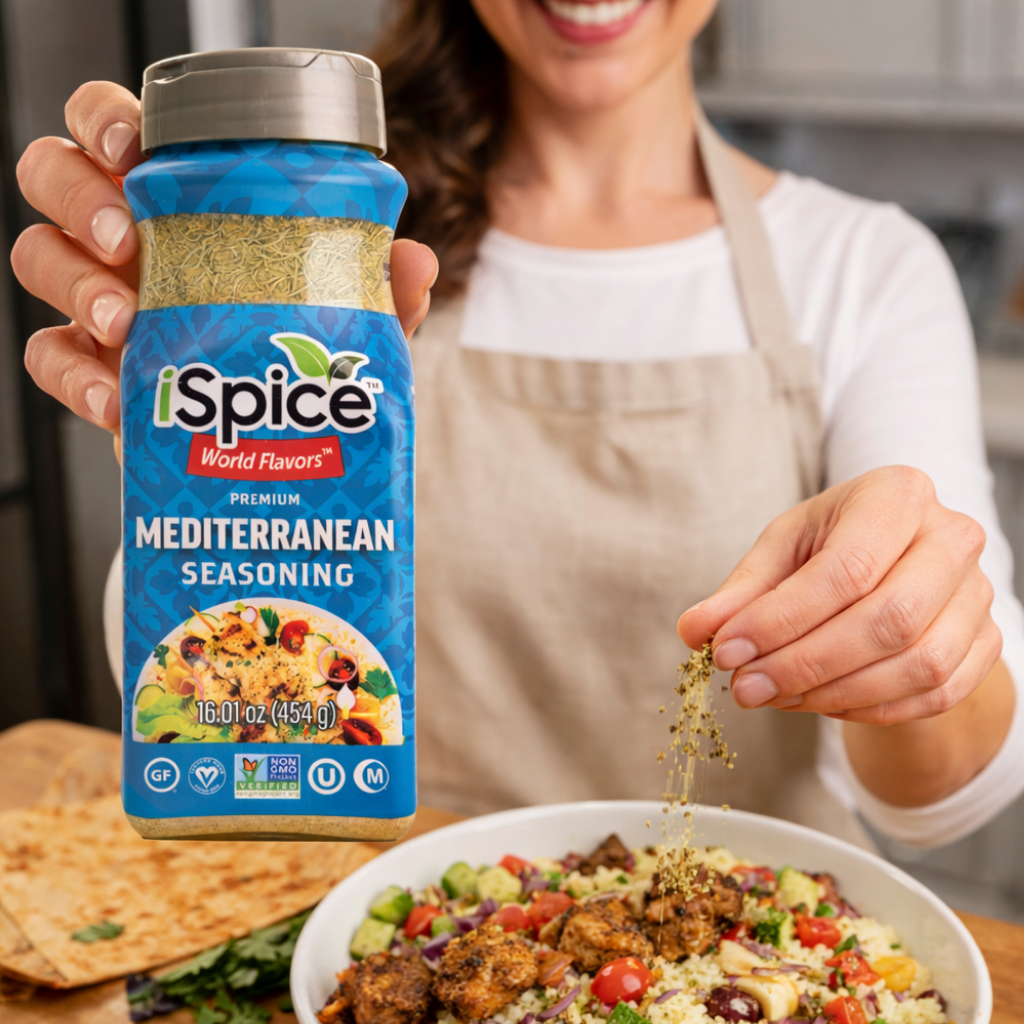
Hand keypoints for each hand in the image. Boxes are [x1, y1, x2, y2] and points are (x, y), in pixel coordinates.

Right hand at [11, 81, 437, 440]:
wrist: (281, 436)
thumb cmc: (304, 354)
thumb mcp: (348, 320)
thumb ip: (378, 289)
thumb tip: (416, 262)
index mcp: (183, 202)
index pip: (114, 127)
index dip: (102, 118)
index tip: (130, 144)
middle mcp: (131, 239)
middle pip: (53, 175)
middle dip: (76, 196)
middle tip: (126, 238)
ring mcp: (103, 301)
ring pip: (37, 256)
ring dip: (74, 283)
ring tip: (126, 322)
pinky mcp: (94, 370)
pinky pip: (47, 357)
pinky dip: (72, 378)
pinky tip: (115, 400)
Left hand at [677, 466, 1001, 725]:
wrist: (897, 565)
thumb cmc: (830, 547)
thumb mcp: (780, 553)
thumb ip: (739, 592)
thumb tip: (692, 631)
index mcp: (898, 494)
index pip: (846, 569)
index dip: (781, 620)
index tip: (726, 652)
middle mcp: (952, 538)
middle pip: (887, 620)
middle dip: (805, 664)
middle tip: (745, 687)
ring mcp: (977, 593)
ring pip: (917, 664)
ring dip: (834, 693)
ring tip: (774, 696)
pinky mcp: (986, 642)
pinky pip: (934, 694)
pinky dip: (869, 709)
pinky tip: (817, 702)